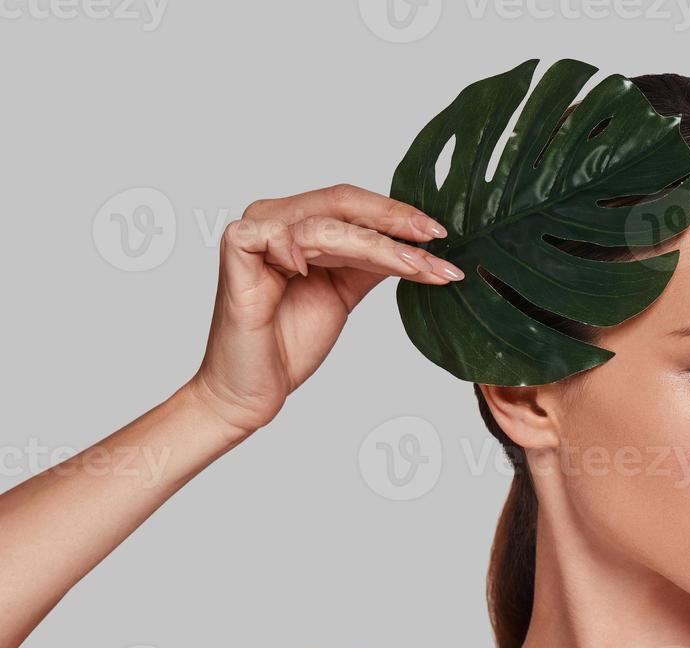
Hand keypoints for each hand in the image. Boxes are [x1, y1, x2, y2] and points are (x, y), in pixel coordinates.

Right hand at [186, 183, 462, 434]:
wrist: (252, 387)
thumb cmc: (290, 340)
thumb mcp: (344, 292)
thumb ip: (370, 263)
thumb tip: (416, 243)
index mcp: (299, 222)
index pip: (353, 205)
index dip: (396, 215)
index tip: (439, 234)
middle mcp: (277, 219)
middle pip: (341, 203)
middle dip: (394, 222)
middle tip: (435, 238)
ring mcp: (254, 233)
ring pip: (323, 225)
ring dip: (377, 247)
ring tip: (416, 268)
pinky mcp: (234, 252)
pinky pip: (271, 236)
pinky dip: (299, 246)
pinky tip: (312, 270)